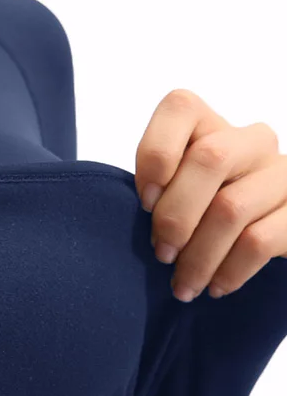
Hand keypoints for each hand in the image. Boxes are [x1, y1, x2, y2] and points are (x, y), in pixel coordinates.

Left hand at [134, 88, 286, 300]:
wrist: (258, 241)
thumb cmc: (196, 220)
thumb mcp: (170, 197)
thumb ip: (155, 192)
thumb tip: (125, 216)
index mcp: (209, 128)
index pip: (180, 107)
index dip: (156, 153)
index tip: (144, 202)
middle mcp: (251, 142)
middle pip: (210, 159)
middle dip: (175, 216)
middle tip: (161, 255)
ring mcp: (281, 174)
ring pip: (232, 209)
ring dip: (198, 257)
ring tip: (183, 286)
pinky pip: (259, 242)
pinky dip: (229, 271)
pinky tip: (215, 287)